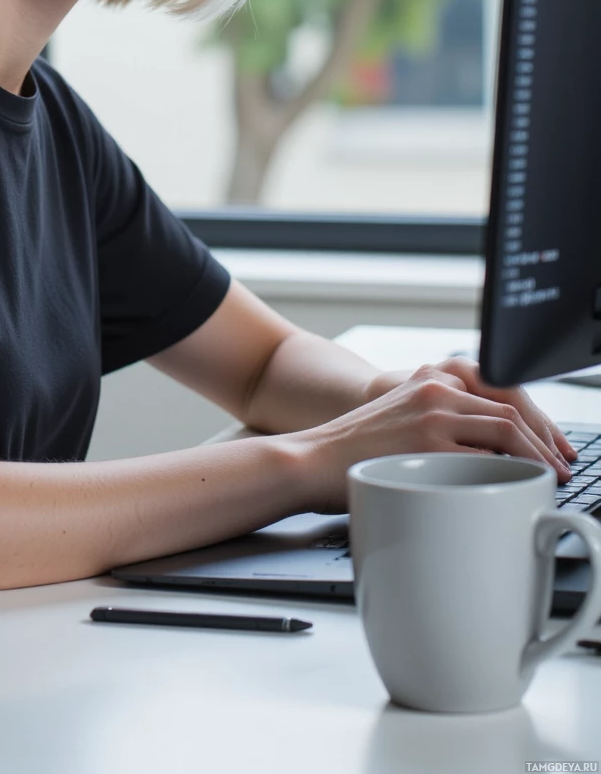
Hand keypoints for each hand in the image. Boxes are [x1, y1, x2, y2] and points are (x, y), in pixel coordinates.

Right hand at [286, 359, 573, 513]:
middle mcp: (436, 390)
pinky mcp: (429, 446)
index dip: (536, 422)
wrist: (310, 459)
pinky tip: (519, 490)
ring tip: (549, 480)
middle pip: (511, 411)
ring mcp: (434, 417)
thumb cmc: (352, 452)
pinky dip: (510, 475)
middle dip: (546, 442)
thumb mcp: (399, 421)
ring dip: (537, 459)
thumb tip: (485, 456)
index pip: (500, 394)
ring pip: (507, 431)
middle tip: (561, 468)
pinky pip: (485, 460)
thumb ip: (438, 426)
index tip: (553, 446)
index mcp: (431, 381)